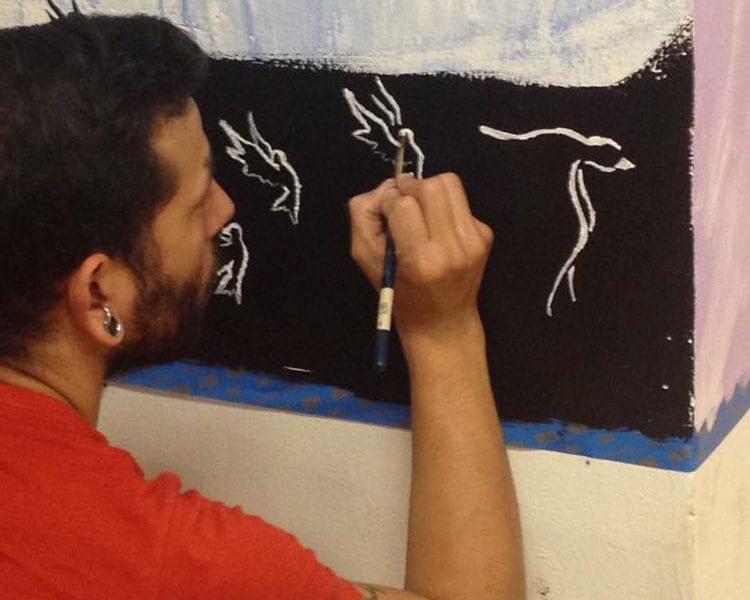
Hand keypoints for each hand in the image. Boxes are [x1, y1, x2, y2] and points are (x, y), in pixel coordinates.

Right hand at [349, 173, 493, 345]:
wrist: (442, 322)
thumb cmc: (399, 294)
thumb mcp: (366, 259)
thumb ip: (364, 216)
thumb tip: (389, 186)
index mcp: (420, 260)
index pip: (403, 204)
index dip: (390, 200)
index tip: (387, 213)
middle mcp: (452, 248)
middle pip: (431, 186)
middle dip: (411, 188)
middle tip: (403, 205)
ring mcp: (473, 241)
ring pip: (449, 184)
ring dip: (429, 190)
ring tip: (421, 211)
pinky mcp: (485, 235)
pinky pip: (461, 201)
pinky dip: (445, 206)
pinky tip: (438, 228)